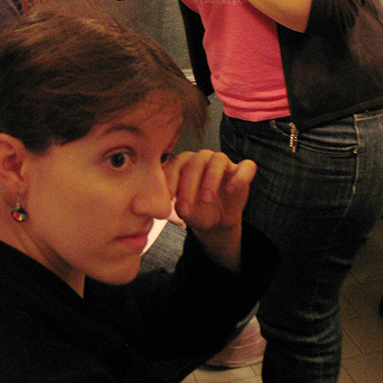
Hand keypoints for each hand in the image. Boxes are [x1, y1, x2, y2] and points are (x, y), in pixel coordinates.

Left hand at [165, 150, 255, 269]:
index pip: (177, 164)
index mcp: (186, 163)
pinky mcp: (242, 172)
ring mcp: (224, 164)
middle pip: (197, 161)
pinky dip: (240, 176)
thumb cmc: (194, 210)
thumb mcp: (177, 209)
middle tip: (186, 207)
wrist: (216, 223)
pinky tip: (231, 189)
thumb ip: (158, 204)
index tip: (169, 199)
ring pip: (218, 159)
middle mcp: (204, 159)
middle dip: (190, 184)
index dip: (172, 180)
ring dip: (211, 178)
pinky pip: (246, 167)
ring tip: (206, 198)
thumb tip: (136, 206)